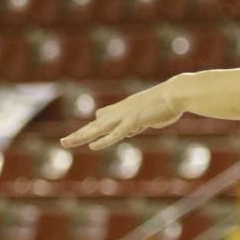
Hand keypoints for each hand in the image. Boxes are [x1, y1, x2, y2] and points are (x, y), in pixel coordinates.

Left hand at [61, 83, 182, 149]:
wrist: (175, 94)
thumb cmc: (165, 104)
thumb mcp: (146, 115)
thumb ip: (135, 122)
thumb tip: (129, 130)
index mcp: (123, 111)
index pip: (102, 121)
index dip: (90, 128)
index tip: (79, 135)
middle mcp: (119, 113)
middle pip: (95, 126)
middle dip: (79, 135)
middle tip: (63, 142)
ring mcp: (125, 118)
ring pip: (99, 130)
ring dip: (81, 136)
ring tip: (66, 143)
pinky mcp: (133, 122)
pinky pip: (116, 134)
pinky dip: (104, 141)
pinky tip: (92, 146)